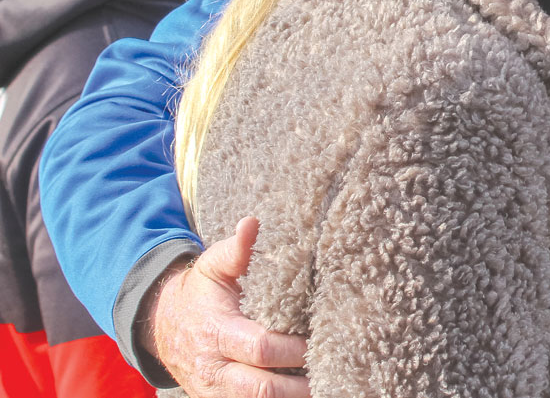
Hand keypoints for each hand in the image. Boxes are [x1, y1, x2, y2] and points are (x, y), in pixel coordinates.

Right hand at [142, 216, 309, 396]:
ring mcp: (214, 391)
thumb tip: (251, 223)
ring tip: (322, 387)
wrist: (162, 324)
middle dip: (297, 386)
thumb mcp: (213, 266)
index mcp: (218, 332)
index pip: (261, 348)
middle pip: (261, 388)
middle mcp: (214, 369)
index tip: (319, 341)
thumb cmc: (199, 291)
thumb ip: (236, 249)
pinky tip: (300, 392)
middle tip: (331, 371)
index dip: (292, 349)